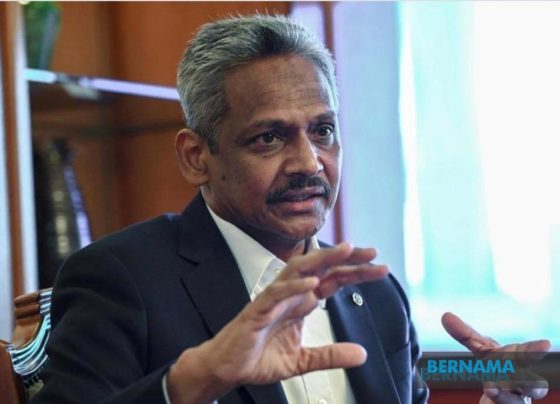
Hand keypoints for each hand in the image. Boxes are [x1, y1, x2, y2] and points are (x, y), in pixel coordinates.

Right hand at [168, 242, 387, 403]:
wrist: (228, 368)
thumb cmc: (258, 357)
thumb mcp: (303, 361)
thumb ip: (330, 355)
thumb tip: (361, 354)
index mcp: (301, 303)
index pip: (333, 280)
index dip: (356, 272)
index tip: (380, 268)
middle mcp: (290, 295)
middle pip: (321, 268)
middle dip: (347, 258)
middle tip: (372, 251)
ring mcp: (273, 300)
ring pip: (299, 271)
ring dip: (322, 259)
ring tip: (346, 251)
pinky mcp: (258, 311)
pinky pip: (276, 294)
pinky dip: (294, 287)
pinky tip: (312, 283)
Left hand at [442, 312, 550, 403]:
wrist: (500, 391)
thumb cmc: (497, 366)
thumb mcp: (481, 350)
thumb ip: (465, 335)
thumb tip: (445, 316)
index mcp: (518, 361)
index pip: (528, 354)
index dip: (536, 349)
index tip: (545, 343)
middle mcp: (522, 381)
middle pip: (532, 382)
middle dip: (529, 379)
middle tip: (522, 375)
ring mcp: (517, 398)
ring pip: (517, 400)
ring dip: (505, 395)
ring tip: (490, 388)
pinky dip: (498, 399)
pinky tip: (489, 394)